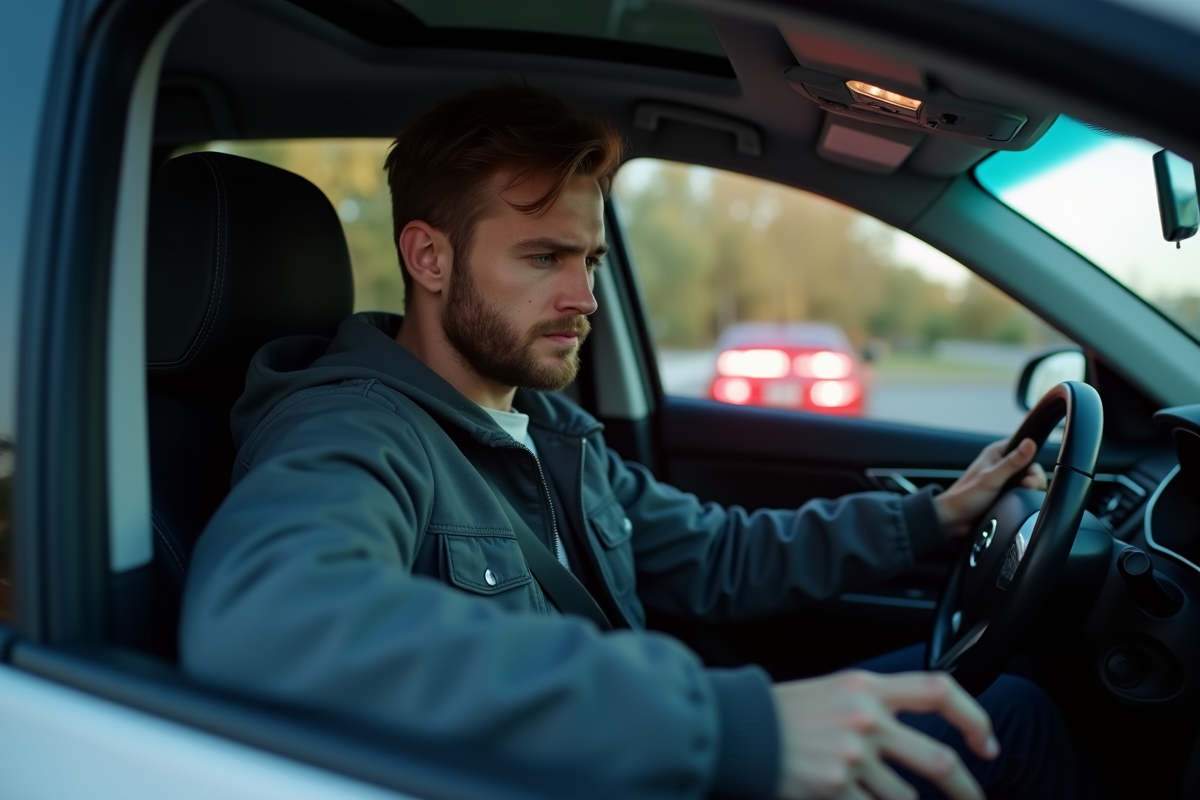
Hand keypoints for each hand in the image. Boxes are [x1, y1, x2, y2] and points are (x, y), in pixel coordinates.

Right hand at [773, 670, 997, 799]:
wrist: (739, 730)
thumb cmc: (785, 713)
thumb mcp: (834, 691)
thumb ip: (875, 704)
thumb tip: (918, 733)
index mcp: (866, 687)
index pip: (940, 692)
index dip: (973, 718)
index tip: (984, 744)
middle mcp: (865, 718)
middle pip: (939, 761)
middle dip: (966, 790)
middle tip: (975, 799)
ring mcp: (851, 755)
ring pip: (905, 797)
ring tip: (870, 790)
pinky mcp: (835, 787)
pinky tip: (852, 796)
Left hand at [934, 438, 1047, 537]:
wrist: (955, 520)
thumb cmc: (965, 497)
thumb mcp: (991, 478)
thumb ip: (1012, 462)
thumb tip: (1030, 443)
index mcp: (996, 453)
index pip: (1024, 445)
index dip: (1032, 456)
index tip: (1030, 471)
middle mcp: (1001, 464)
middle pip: (1030, 466)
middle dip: (1033, 477)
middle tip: (1026, 485)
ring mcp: (1004, 480)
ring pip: (1029, 480)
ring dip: (1030, 488)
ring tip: (1022, 494)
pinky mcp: (1006, 493)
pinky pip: (1023, 492)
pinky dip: (1025, 496)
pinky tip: (1020, 501)